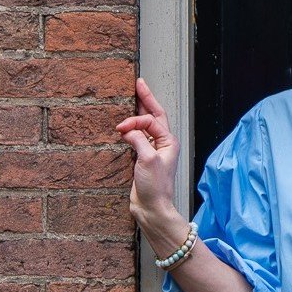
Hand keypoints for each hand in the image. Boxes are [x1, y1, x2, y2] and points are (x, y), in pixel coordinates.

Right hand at [117, 77, 181, 236]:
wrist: (152, 208)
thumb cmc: (155, 188)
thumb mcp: (147, 160)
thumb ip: (139, 140)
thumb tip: (128, 130)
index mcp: (169, 142)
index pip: (151, 120)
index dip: (136, 120)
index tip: (122, 128)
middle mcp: (163, 144)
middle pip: (154, 115)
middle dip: (145, 99)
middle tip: (138, 83)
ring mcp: (153, 151)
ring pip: (145, 125)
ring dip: (138, 112)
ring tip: (132, 97)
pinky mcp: (143, 159)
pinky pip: (138, 137)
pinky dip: (131, 129)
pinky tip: (125, 124)